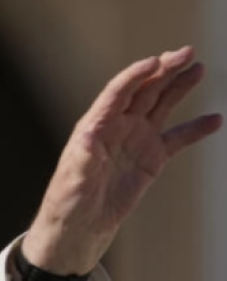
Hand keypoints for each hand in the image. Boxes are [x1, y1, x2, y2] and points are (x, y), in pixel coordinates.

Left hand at [22, 46, 221, 280]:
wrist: (79, 228)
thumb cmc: (68, 202)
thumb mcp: (72, 179)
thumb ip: (82, 156)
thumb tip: (88, 134)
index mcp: (95, 126)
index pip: (118, 91)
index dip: (137, 74)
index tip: (156, 61)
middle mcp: (117, 127)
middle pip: (144, 90)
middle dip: (164, 70)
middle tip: (187, 52)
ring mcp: (136, 140)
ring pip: (161, 105)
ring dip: (179, 86)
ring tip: (198, 69)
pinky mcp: (150, 159)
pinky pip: (177, 138)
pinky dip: (195, 129)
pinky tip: (215, 120)